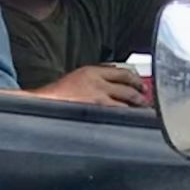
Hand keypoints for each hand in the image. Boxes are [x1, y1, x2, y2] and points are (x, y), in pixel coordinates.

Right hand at [31, 64, 149, 107]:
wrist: (45, 103)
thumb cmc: (57, 94)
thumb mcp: (77, 77)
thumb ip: (94, 77)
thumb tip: (111, 78)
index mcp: (92, 71)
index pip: (121, 71)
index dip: (134, 78)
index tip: (140, 83)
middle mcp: (98, 81)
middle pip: (128, 84)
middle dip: (140, 92)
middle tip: (145, 97)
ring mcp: (99, 96)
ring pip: (126, 98)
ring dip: (137, 104)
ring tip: (142, 109)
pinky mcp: (97, 109)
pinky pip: (119, 111)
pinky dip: (128, 114)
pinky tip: (132, 118)